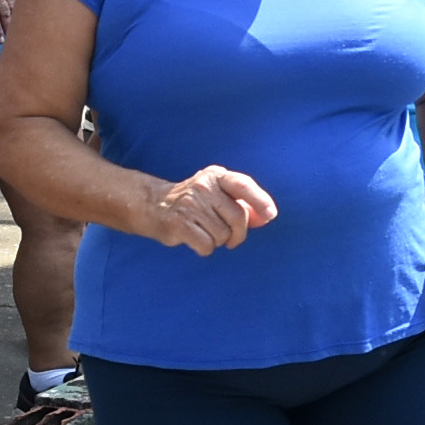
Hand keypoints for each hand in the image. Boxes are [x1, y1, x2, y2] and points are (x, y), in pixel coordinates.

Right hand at [148, 165, 278, 254]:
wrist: (153, 204)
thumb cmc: (194, 202)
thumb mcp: (217, 194)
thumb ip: (242, 203)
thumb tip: (266, 217)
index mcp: (215, 176)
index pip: (242, 185)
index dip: (260, 200)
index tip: (271, 215)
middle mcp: (203, 186)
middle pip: (238, 217)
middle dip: (239, 234)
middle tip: (231, 239)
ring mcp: (190, 204)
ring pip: (223, 235)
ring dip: (218, 241)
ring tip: (204, 231)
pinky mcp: (179, 223)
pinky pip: (207, 245)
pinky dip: (204, 249)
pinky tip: (194, 239)